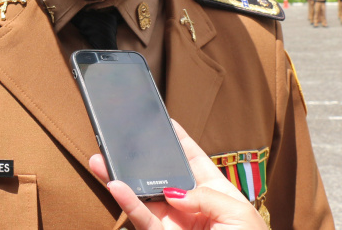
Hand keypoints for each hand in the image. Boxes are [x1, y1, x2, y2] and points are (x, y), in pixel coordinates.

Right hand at [89, 120, 267, 229]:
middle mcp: (190, 206)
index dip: (179, 141)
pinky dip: (128, 203)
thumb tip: (173, 193)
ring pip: (142, 196)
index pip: (193, 160)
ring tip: (102, 160)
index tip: (164, 121)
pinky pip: (142, 219)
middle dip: (141, 157)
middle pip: (161, 175)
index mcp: (215, 193)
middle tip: (121, 139)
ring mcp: (174, 223)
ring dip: (122, 177)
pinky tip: (116, 186)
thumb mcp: (239, 213)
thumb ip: (206, 196)